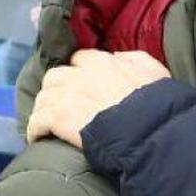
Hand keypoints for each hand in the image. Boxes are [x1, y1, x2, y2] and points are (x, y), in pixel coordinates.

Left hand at [26, 50, 170, 147]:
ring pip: (43, 98)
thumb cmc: (159, 106)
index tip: (82, 84)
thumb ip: (134, 59)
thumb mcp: (155, 72)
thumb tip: (118, 58)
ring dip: (45, 110)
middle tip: (62, 104)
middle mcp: (81, 75)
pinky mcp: (58, 119)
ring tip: (49, 123)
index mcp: (104, 62)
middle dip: (56, 89)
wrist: (151, 133)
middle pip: (55, 76)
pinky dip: (36, 129)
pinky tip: (40, 137)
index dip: (79, 72)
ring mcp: (68, 97)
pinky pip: (36, 121)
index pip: (80, 58)